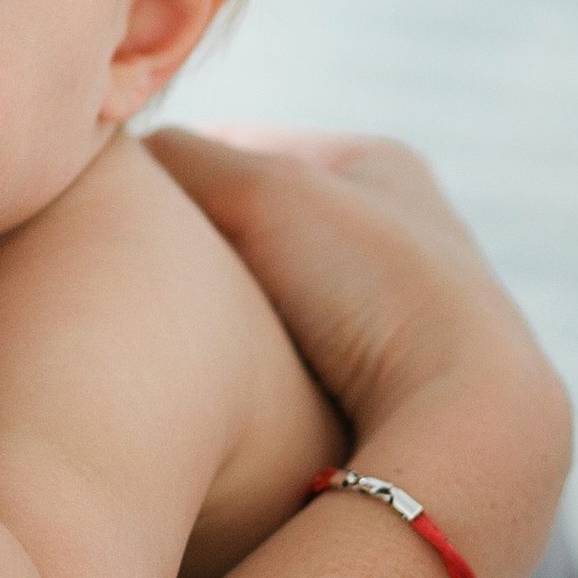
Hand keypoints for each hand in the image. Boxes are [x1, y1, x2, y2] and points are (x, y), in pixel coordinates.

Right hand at [148, 127, 570, 577]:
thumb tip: (107, 151)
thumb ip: (174, 155)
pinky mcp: (407, 398)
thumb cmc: (364, 286)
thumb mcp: (253, 189)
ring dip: (234, 325)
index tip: (120, 217)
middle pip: (268, 232)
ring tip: (183, 352)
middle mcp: (407, 233)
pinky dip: (267, 379)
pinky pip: (308, 371)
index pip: (249, 151)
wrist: (470, 427)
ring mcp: (410, 321)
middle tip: (144, 286)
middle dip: (206, 255)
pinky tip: (235, 403)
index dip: (176, 179)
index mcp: (381, 166)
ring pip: (285, 307)